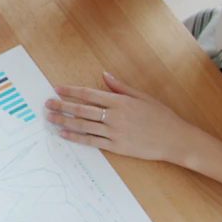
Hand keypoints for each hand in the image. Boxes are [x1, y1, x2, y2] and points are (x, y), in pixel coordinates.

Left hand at [44, 71, 207, 162]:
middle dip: (62, 106)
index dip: (71, 91)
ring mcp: (114, 132)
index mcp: (120, 101)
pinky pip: (92, 141)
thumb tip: (105, 74)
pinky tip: (64, 134)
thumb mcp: (142, 96)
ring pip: (83, 125)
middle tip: (47, 104)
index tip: (58, 89)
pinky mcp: (116, 147)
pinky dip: (76, 137)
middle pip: (82, 110)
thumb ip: (121, 86)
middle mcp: (115, 116)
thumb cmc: (160, 116)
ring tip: (50, 118)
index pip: (89, 94)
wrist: (174, 139)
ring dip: (64, 121)